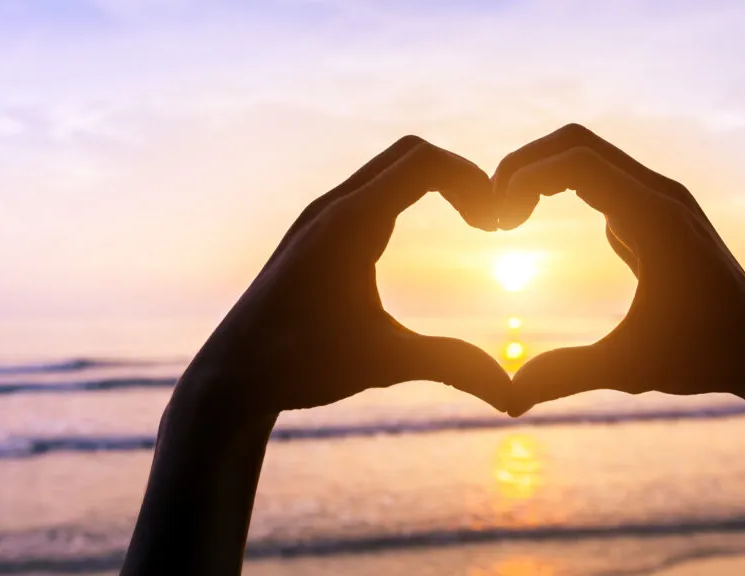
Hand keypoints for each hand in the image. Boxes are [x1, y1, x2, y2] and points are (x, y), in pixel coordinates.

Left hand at [182, 135, 509, 414]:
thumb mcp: (384, 364)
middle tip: (490, 221)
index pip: (423, 162)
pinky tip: (419, 235)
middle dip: (460, 175)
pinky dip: (407, 194)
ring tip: (471, 222)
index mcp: (348, 225)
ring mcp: (318, 216)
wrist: (230, 377)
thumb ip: (452, 367)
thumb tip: (514, 398)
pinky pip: (369, 188)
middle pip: (410, 152)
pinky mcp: (312, 232)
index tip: (496, 226)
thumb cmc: (300, 367)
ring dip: (434, 182)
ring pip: (388, 167)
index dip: (472, 182)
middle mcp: (330, 208)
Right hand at [493, 124, 744, 415]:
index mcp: (655, 220)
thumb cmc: (704, 356)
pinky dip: (554, 186)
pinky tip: (531, 224)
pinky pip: (595, 175)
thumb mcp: (631, 369)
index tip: (498, 223)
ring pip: (584, 153)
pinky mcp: (652, 210)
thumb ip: (568, 376)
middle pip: (575, 142)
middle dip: (523, 165)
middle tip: (492, 213)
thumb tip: (508, 399)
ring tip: (507, 220)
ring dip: (537, 174)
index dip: (525, 179)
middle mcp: (658, 195)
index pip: (577, 162)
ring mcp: (657, 198)